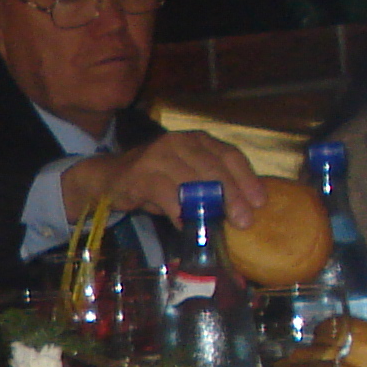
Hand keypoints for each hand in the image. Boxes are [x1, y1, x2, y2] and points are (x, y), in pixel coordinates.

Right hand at [65, 129, 267, 225]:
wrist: (106, 179)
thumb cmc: (152, 181)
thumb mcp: (184, 178)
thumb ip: (209, 187)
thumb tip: (241, 214)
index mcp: (197, 140)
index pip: (229, 155)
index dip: (247, 179)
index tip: (260, 202)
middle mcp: (179, 142)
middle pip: (214, 168)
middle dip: (232, 196)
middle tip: (243, 221)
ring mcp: (158, 155)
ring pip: (192, 180)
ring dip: (208, 206)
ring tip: (219, 226)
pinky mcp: (140, 173)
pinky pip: (166, 194)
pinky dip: (179, 212)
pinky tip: (186, 226)